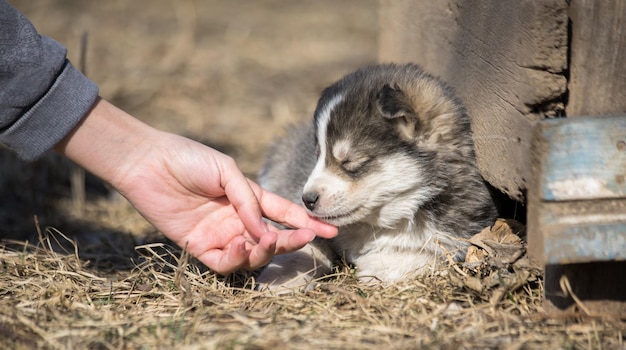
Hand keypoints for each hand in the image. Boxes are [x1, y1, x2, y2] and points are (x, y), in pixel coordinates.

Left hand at [55, 98, 336, 273]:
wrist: (148, 163)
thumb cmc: (188, 158)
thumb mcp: (226, 171)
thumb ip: (248, 201)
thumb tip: (264, 231)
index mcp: (248, 197)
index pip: (283, 213)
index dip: (305, 222)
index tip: (329, 230)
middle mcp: (237, 219)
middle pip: (271, 238)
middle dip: (291, 240)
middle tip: (304, 239)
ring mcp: (219, 234)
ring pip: (250, 255)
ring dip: (262, 252)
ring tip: (264, 241)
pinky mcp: (198, 246)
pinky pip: (223, 263)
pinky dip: (234, 259)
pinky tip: (236, 245)